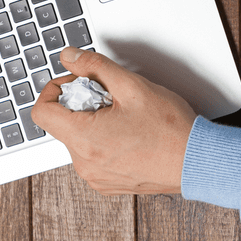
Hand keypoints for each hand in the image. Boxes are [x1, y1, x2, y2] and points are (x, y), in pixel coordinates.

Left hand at [31, 48, 196, 194]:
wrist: (198, 162)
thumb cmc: (170, 130)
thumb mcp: (131, 85)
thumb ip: (94, 66)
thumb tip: (69, 57)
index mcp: (84, 140)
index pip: (41, 112)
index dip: (55, 89)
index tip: (76, 82)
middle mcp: (85, 164)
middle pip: (60, 123)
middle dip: (79, 102)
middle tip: (109, 95)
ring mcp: (96, 177)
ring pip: (76, 138)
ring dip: (91, 120)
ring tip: (122, 114)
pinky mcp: (108, 183)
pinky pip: (90, 154)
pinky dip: (100, 138)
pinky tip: (126, 131)